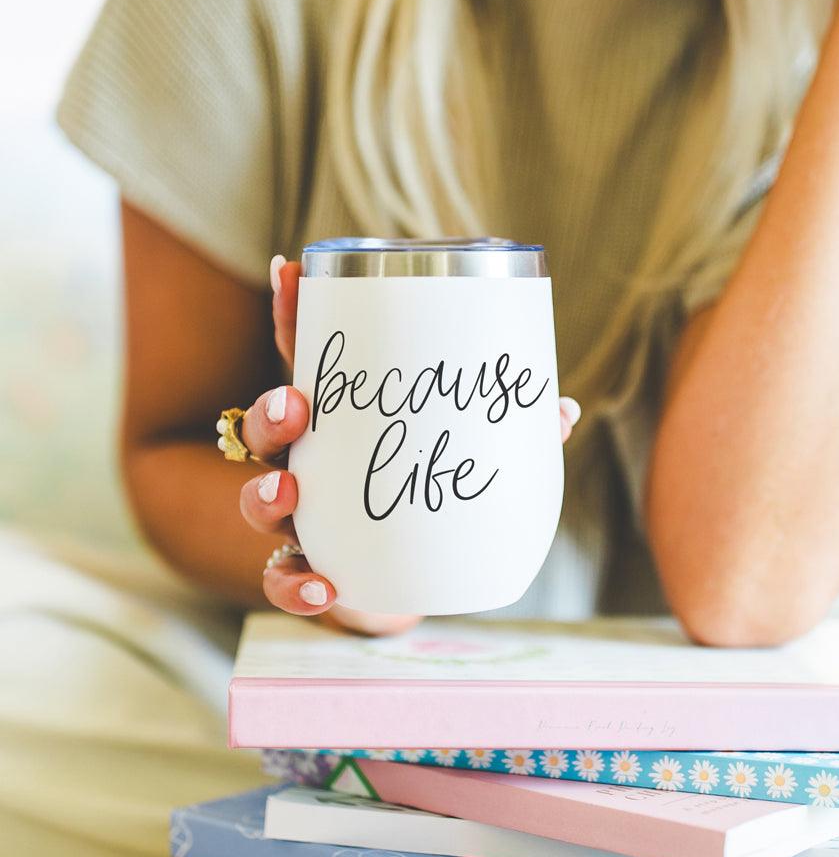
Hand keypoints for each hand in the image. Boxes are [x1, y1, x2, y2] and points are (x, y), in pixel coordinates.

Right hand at [237, 255, 580, 634]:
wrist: (419, 585)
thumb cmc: (437, 501)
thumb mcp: (468, 458)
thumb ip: (509, 435)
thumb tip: (560, 408)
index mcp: (345, 424)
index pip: (309, 361)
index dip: (294, 314)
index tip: (290, 270)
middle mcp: (311, 466)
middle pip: (270, 431)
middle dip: (272, 412)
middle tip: (295, 405)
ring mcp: (305, 521)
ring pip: (260, 501)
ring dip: (264, 492)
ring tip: (288, 490)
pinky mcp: (313, 573)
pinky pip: (285, 581)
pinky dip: (297, 586)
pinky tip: (323, 587)